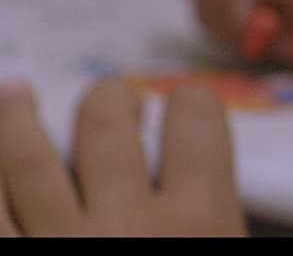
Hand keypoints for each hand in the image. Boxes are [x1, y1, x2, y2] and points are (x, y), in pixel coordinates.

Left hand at [0, 79, 243, 236]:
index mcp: (197, 224)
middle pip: (108, 125)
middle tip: (108, 98)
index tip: (184, 105)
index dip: (191, 105)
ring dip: (17, 118)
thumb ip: (218, 221)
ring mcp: (56, 243)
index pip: (196, 121)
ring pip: (28, 157)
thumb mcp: (227, 251)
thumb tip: (212, 190)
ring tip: (16, 97)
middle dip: (108, 98)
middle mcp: (127, 225)